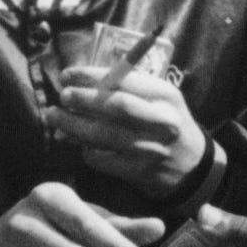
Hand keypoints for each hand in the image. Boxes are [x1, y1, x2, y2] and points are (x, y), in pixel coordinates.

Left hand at [52, 65, 208, 196]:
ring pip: (105, 135)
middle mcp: (161, 121)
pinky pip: (103, 159)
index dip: (91, 76)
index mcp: (165, 95)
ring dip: (74, 125)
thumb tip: (79, 84)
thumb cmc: (166, 124)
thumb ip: (125, 89)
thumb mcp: (158, 99)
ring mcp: (151, 149)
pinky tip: (77, 143)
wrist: (192, 166)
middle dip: (83, 99)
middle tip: (62, 96)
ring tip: (54, 117)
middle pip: (115, 107)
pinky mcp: (140, 172)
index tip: (67, 74)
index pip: (124, 80)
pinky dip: (85, 149)